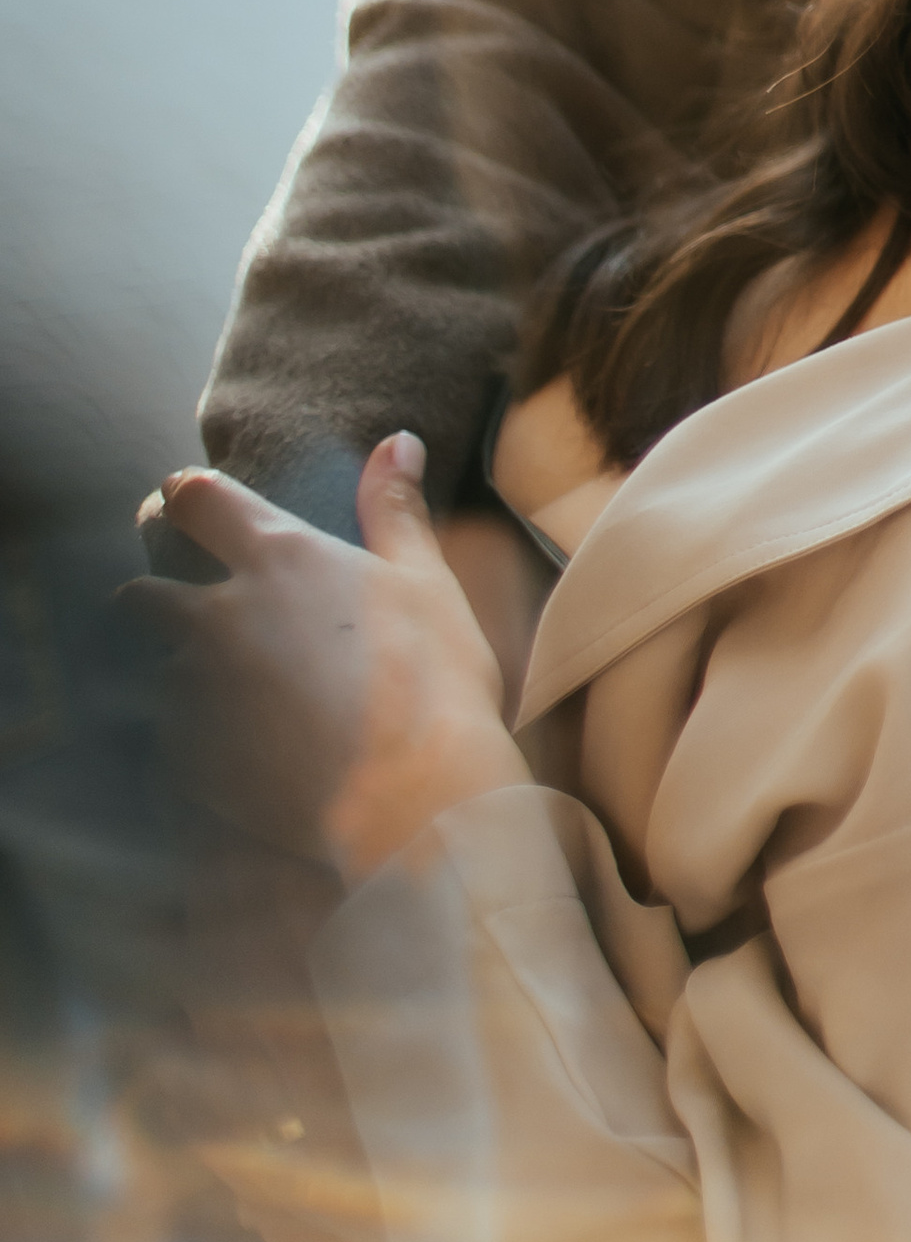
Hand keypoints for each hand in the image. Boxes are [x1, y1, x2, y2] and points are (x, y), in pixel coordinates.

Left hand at [127, 437, 531, 883]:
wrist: (417, 800)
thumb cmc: (436, 683)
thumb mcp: (427, 581)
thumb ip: (395, 509)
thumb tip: (397, 441)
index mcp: (278, 559)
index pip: (194, 498)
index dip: (182, 496)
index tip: (184, 502)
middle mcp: (219, 615)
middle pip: (143, 587)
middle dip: (152, 590)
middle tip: (181, 601)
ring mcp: (196, 691)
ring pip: (152, 668)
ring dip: (175, 673)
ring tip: (220, 696)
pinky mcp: (188, 758)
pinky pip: (168, 739)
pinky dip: (190, 739)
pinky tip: (233, 751)